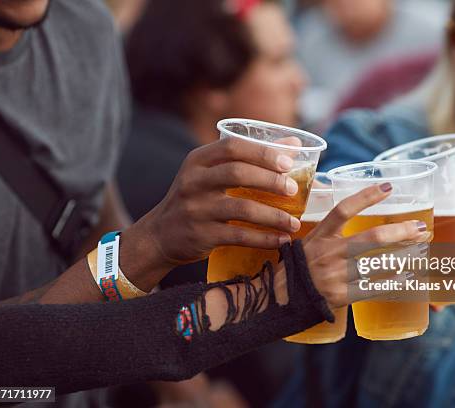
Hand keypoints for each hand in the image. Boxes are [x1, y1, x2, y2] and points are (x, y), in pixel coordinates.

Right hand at [120, 137, 302, 288]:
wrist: (161, 235)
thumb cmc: (197, 198)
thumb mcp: (212, 172)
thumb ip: (250, 157)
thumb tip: (294, 143)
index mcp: (198, 160)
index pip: (232, 147)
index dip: (262, 153)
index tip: (288, 163)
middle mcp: (193, 181)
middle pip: (237, 173)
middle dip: (270, 180)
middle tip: (293, 190)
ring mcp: (196, 209)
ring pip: (241, 208)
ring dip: (273, 216)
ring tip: (294, 222)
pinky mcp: (201, 235)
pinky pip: (239, 236)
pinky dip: (264, 239)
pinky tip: (281, 240)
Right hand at [276, 183, 430, 309]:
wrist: (280, 299)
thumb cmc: (298, 267)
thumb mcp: (309, 241)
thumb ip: (331, 229)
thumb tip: (354, 208)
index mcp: (321, 235)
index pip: (343, 209)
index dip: (366, 197)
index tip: (388, 187)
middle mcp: (330, 252)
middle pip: (371, 238)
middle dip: (400, 232)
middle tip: (421, 228)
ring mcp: (336, 274)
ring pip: (378, 264)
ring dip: (405, 257)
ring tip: (423, 250)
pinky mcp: (341, 295)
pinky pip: (375, 288)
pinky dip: (395, 282)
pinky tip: (410, 277)